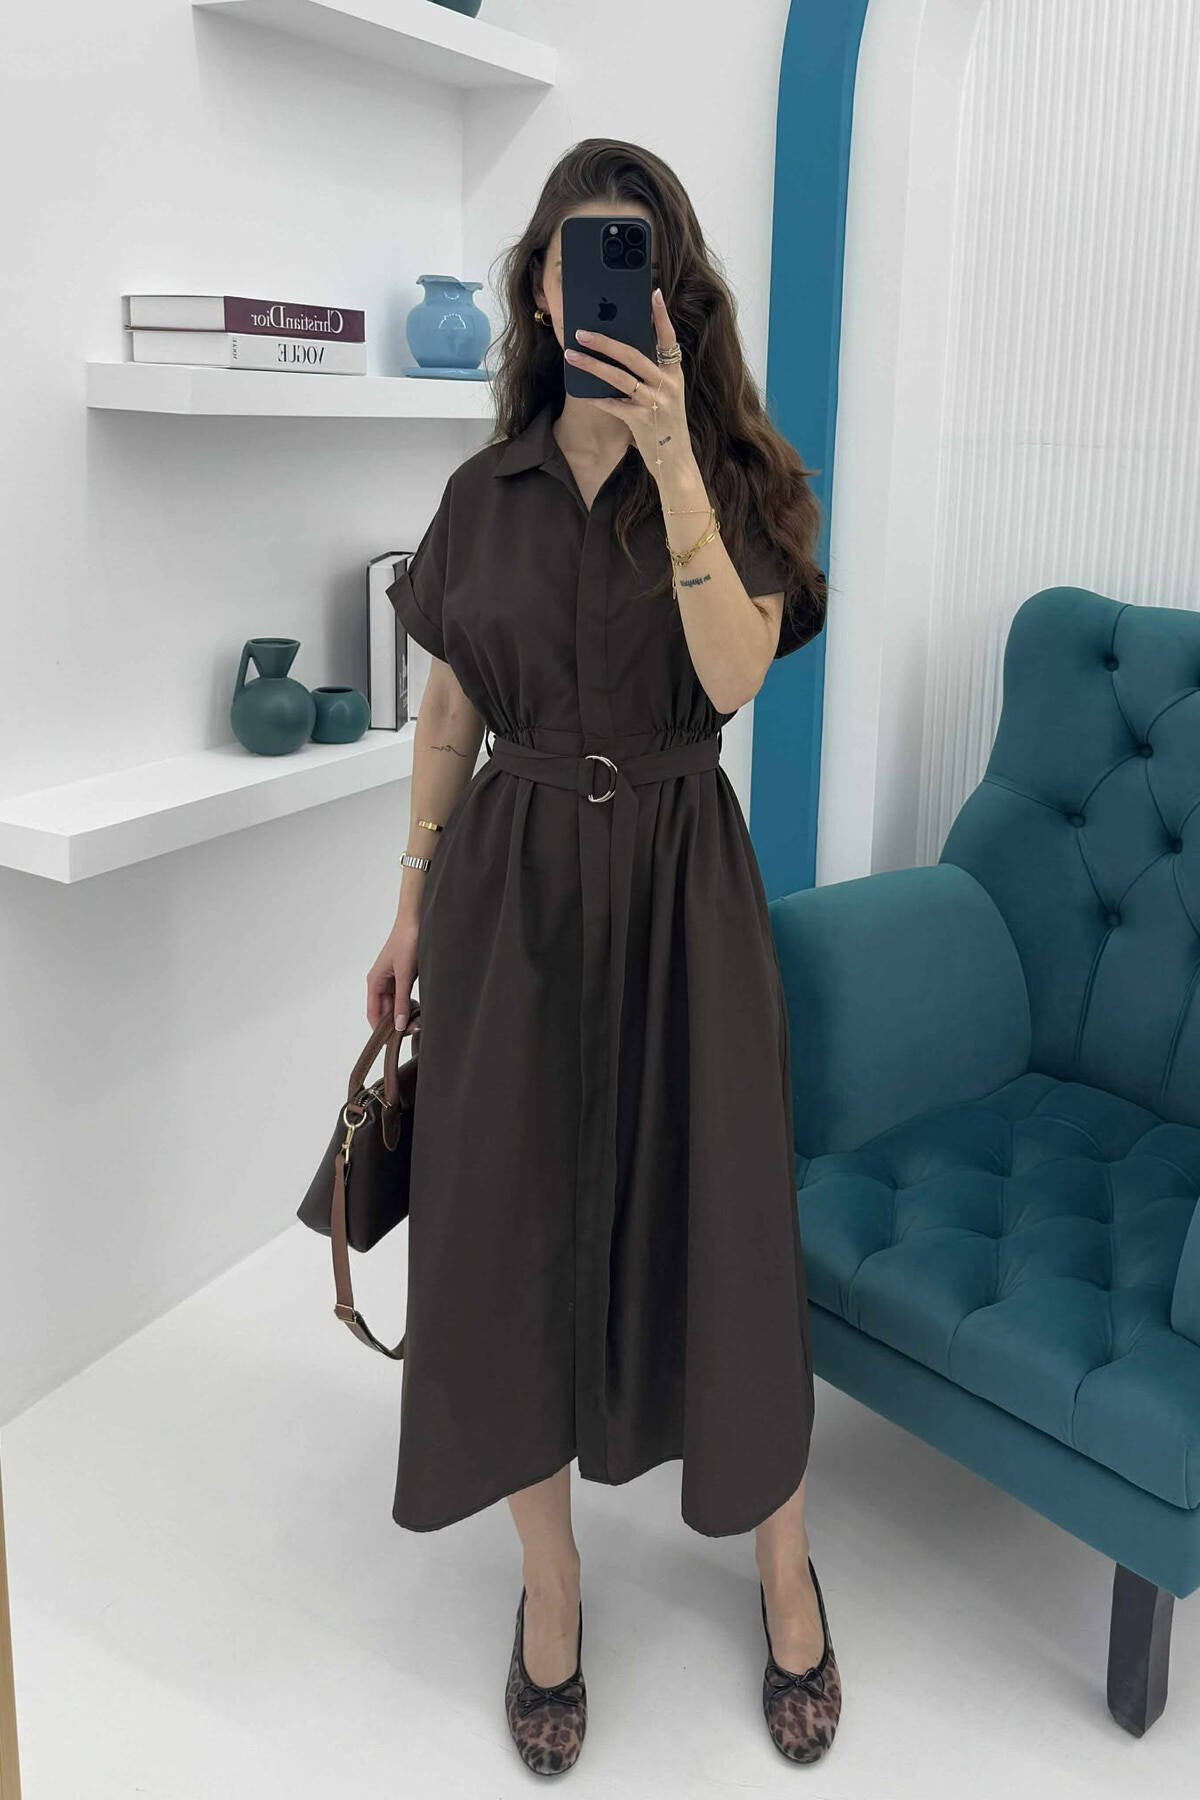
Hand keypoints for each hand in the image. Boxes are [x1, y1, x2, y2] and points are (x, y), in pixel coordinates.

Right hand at [367, 913, 418, 1031]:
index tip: (394, 1042)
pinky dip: (410, 1004)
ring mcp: (392, 979)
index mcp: (374, 982)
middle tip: (416, 1029)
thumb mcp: (405, 974)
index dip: (381, 1030)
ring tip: (420, 1021)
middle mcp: (380, 982)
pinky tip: (420, 1008)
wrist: (417, 919)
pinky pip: (403, 996)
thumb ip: (402, 1001)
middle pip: (385, 1011)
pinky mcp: (403, 975)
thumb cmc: (407, 941)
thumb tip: (399, 1025)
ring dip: (405, 1014)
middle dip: (398, 1023)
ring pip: (396, 1004)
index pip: (373, 1014)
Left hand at [563, 287, 693, 485]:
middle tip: (581, 331)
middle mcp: (667, 385)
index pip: (669, 339)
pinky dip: (598, 398)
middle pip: (633, 355)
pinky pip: (613, 404)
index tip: (654, 293)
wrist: (675, 461)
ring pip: (619, 377)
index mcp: (674, 374)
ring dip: (592, 365)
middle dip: (605, 341)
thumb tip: (620, 350)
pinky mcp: (641, 421)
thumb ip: (650, 374)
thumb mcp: (666, 394)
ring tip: (571, 355)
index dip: (662, 316)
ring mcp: (655, 403)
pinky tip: (583, 391)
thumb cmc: (665, 423)